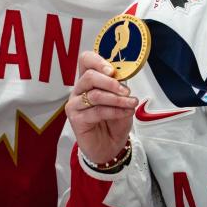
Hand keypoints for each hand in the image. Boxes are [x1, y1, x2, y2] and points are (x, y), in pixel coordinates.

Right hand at [67, 51, 137, 165]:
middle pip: (89, 76)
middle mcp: (79, 89)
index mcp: (89, 80)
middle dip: (111, 82)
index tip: (112, 70)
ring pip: (95, 95)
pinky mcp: (76, 119)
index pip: (86, 60)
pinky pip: (97, 111)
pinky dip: (115, 111)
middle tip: (126, 91)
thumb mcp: (121, 99)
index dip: (98, 61)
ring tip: (131, 103)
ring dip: (117, 99)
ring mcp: (75, 104)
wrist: (111, 145)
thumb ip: (119, 86)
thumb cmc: (115, 120)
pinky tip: (126, 112)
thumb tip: (123, 75)